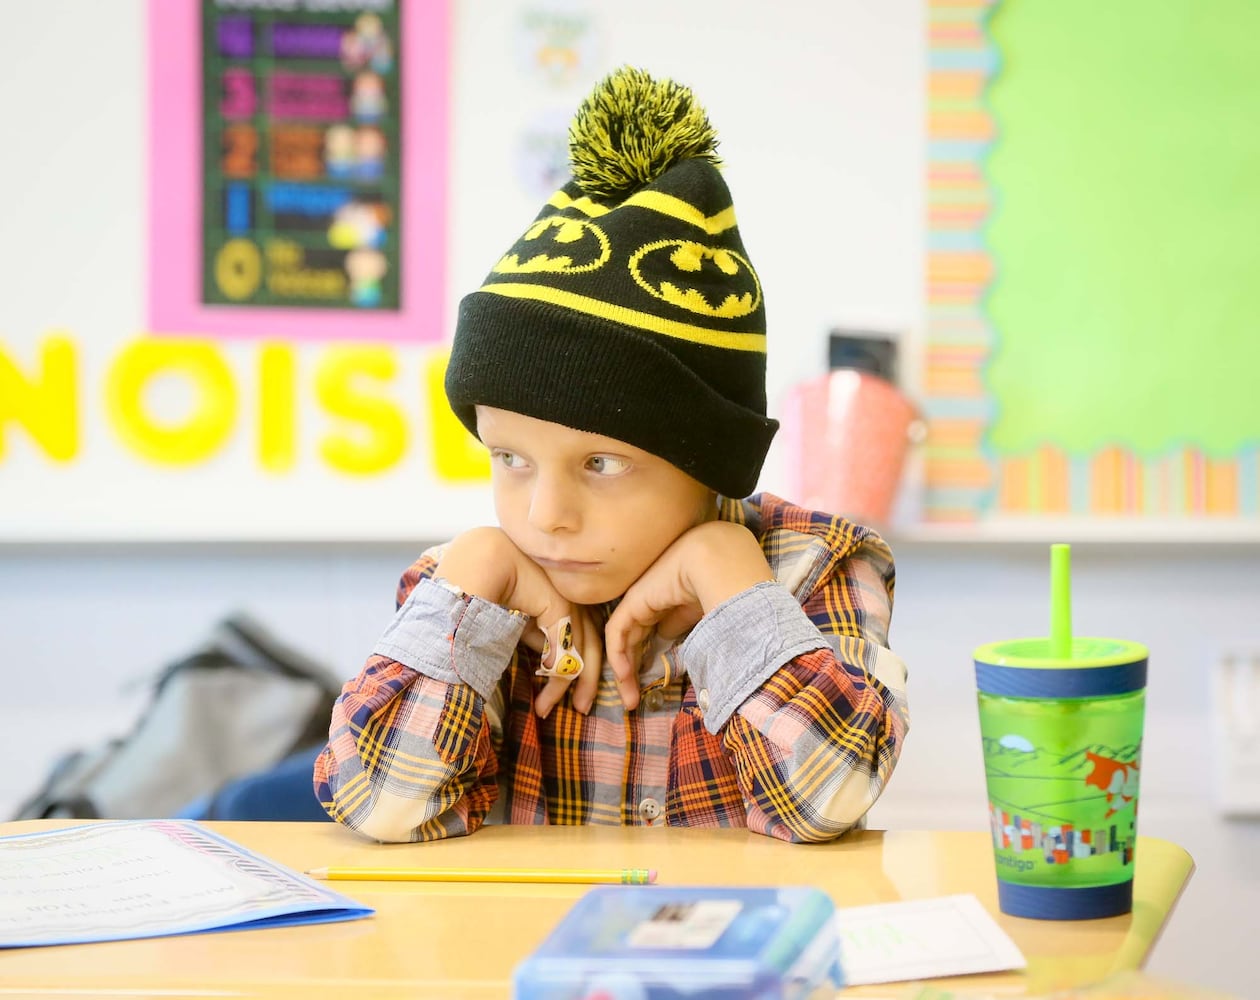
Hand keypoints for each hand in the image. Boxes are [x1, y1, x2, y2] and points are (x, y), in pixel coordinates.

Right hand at [434, 527, 602, 717]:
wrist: (475, 560)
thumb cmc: (489, 585)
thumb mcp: (518, 618)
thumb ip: (538, 635)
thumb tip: (552, 667)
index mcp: (564, 592)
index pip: (585, 631)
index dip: (582, 664)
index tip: (575, 694)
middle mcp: (571, 594)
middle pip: (590, 641)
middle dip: (589, 679)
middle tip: (583, 708)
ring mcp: (568, 597)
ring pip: (582, 649)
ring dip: (567, 685)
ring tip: (547, 709)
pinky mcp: (558, 604)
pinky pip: (566, 648)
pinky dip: (558, 675)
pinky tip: (544, 695)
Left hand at [604, 521, 772, 709]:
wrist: (723, 561)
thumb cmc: (732, 584)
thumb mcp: (707, 608)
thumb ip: (685, 620)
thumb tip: (668, 636)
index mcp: (679, 589)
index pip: (660, 623)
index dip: (656, 653)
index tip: (658, 684)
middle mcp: (658, 590)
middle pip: (640, 634)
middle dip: (636, 669)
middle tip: (636, 701)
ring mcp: (644, 594)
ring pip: (626, 637)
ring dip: (626, 671)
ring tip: (631, 701)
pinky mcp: (633, 600)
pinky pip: (617, 632)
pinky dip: (619, 657)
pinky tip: (625, 679)